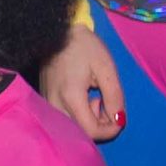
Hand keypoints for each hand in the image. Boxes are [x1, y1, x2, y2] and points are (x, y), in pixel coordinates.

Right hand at [38, 26, 124, 143]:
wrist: (59, 31)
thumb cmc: (84, 46)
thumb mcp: (106, 68)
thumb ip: (114, 96)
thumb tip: (120, 120)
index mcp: (71, 97)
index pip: (92, 131)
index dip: (110, 129)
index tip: (119, 116)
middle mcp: (55, 105)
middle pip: (81, 134)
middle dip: (100, 125)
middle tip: (106, 102)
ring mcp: (47, 104)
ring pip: (72, 129)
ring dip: (89, 121)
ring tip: (95, 98)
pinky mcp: (45, 101)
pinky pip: (64, 120)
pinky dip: (79, 116)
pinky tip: (83, 99)